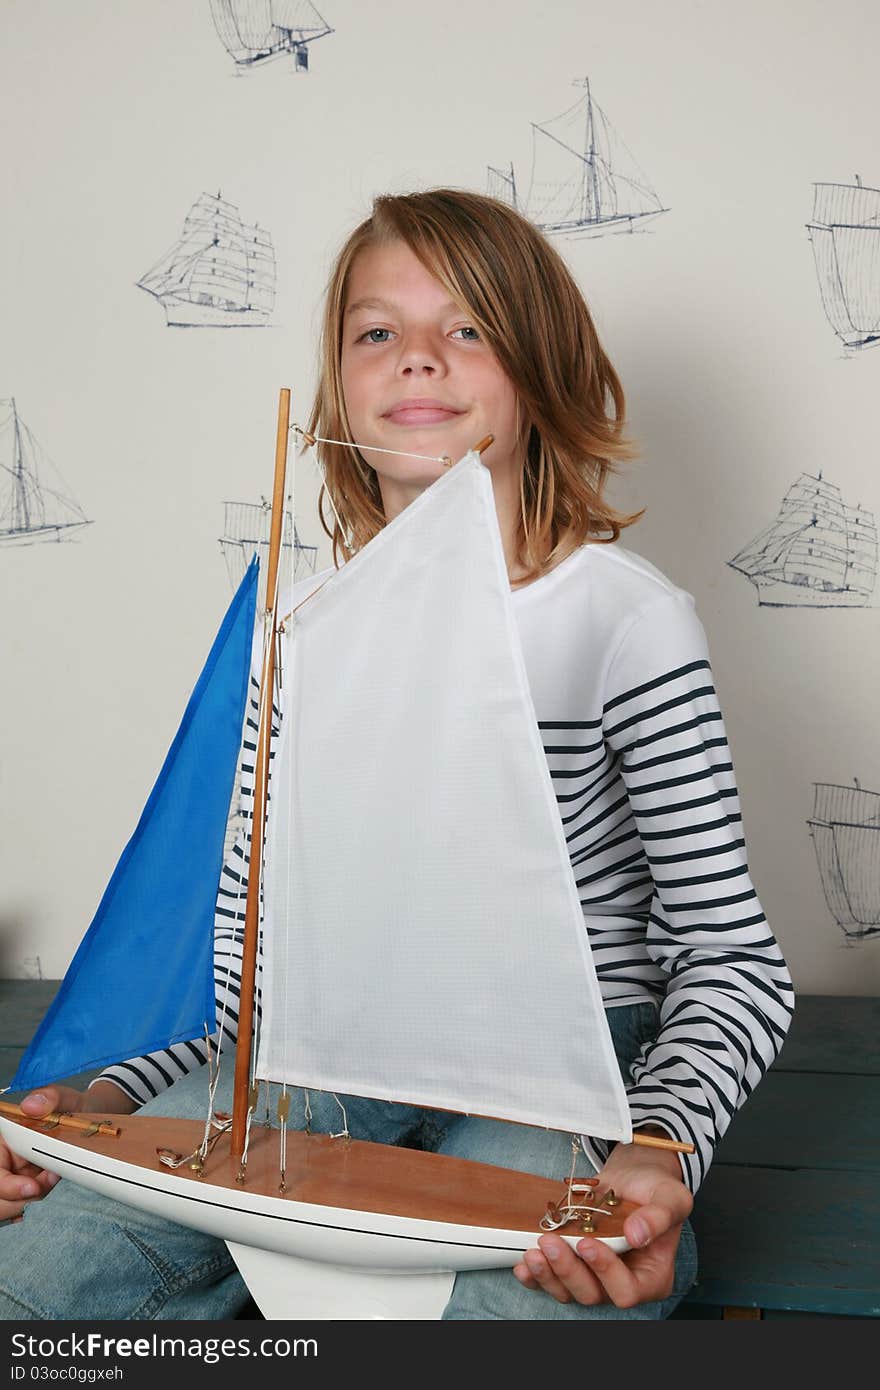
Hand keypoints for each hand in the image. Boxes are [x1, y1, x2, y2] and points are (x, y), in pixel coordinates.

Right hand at [1, 1082, 134, 1222]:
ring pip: (8, 1204)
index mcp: (5, 1138)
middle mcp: (5, 1158)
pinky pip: (22, 1204)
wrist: (90, 1117)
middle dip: (20, 1197)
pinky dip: (36, 1198)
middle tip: (48, 1181)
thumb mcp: (65, 1098)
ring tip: (53, 1176)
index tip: (32, 1186)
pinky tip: (50, 1183)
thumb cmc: (71, 1107)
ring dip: (31, 1198)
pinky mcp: (26, 1185)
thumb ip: (50, 1097)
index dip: (8, 1185)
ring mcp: (14, 1173)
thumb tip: (32, 1105)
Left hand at [513, 1137, 692, 1308]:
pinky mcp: (576, 1265)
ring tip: (533, 1250)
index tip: (587, 1243)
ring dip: (548, 1274)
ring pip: (569, 1291)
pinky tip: (523, 1263)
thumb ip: (658, 1216)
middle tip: (549, 1242)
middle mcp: (623, 1282)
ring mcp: (596, 1276)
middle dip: (568, 1271)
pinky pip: (553, 1280)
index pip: (627, 1291)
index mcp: (652, 1277)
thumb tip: (636, 1234)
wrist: (634, 1177)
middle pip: (593, 1294)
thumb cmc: (656, 1189)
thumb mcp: (670, 1197)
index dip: (605, 1272)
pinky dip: (536, 1275)